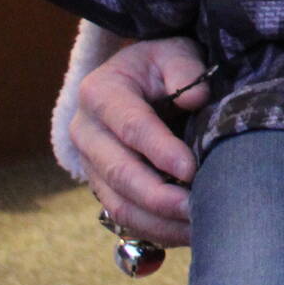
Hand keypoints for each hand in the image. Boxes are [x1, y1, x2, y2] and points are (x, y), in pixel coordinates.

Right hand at [73, 38, 212, 247]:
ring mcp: (91, 164)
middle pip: (119, 172)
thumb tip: (196, 97)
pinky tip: (188, 233)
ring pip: (118, 203)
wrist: (143, 79)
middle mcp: (86, 131)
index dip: (160, 150)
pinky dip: (156, 230)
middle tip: (196, 207)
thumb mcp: (174, 51)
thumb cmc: (164, 64)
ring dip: (158, 221)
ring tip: (197, 226)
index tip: (191, 168)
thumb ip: (183, 68)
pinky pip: (124, 216)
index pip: (130, 126)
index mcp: (100, 92)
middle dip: (158, 196)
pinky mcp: (103, 186)